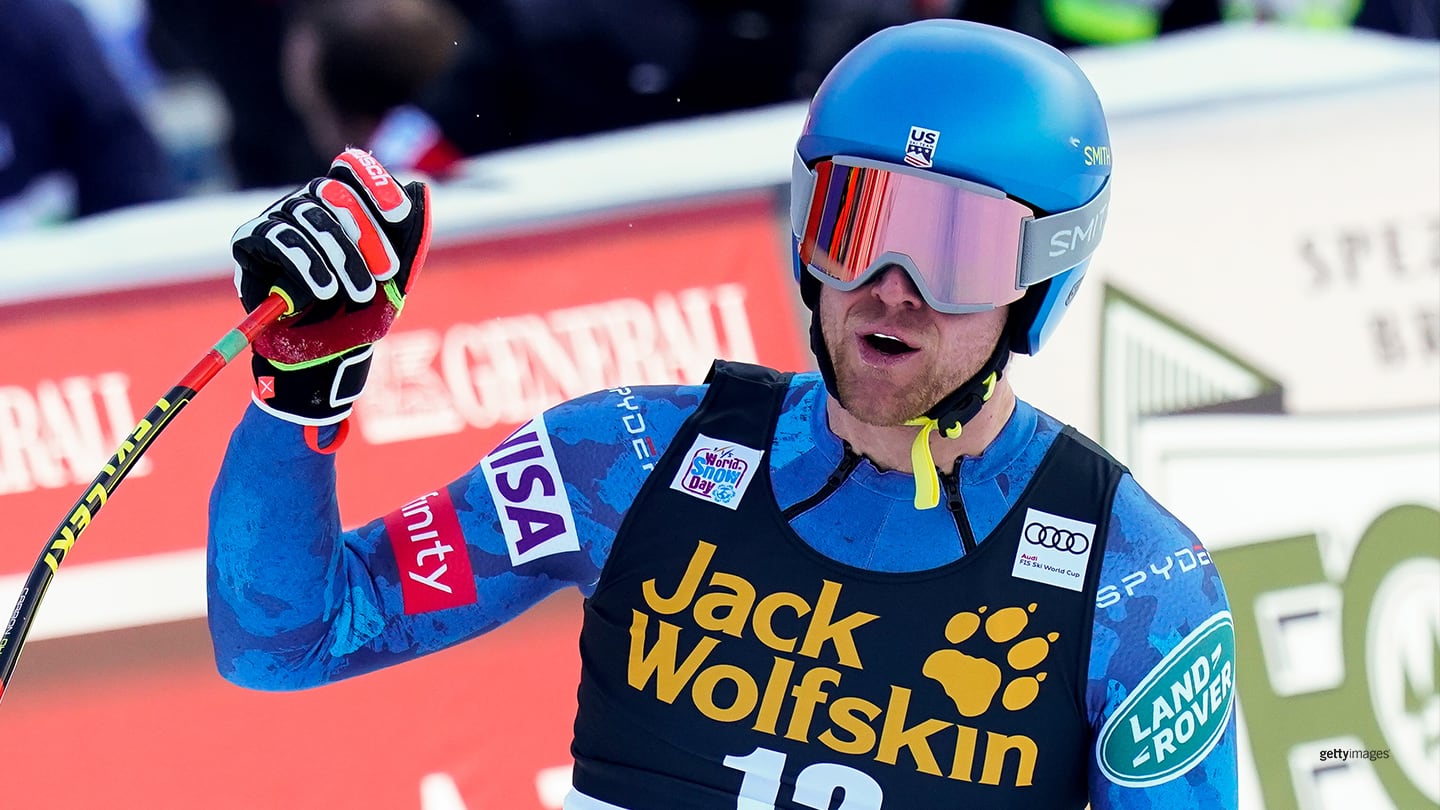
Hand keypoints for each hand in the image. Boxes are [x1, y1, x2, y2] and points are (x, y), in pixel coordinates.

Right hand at [231, 148, 430, 426]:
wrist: (324, 355)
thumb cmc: (359, 312)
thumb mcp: (393, 273)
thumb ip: (408, 233)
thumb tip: (419, 188)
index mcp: (344, 202)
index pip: (353, 169)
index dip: (374, 182)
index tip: (398, 211)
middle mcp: (309, 202)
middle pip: (334, 193)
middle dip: (366, 234)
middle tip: (388, 273)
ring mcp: (279, 218)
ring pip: (308, 217)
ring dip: (340, 258)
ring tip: (358, 294)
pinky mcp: (250, 240)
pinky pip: (277, 239)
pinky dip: (305, 266)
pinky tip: (324, 292)